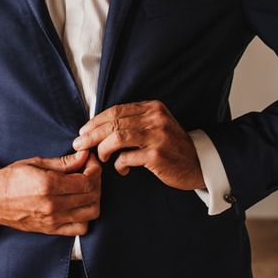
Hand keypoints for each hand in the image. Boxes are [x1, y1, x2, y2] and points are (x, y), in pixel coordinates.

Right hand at [0, 149, 101, 235]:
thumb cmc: (11, 178)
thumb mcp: (36, 162)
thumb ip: (63, 162)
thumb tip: (84, 156)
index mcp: (48, 185)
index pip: (87, 181)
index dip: (95, 169)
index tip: (91, 161)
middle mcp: (52, 205)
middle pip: (92, 196)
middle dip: (97, 181)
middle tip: (90, 171)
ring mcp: (52, 220)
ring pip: (91, 213)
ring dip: (94, 199)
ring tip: (85, 187)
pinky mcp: (51, 230)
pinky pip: (80, 229)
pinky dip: (85, 217)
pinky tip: (78, 204)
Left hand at [73, 100, 204, 190]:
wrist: (198, 164)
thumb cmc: (171, 146)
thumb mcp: (156, 126)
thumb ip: (134, 122)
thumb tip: (99, 126)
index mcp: (152, 108)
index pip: (116, 110)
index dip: (96, 121)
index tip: (83, 131)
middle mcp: (155, 118)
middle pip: (113, 122)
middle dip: (92, 134)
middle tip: (79, 144)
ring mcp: (157, 136)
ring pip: (117, 137)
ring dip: (102, 148)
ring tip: (99, 157)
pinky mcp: (157, 156)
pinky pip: (127, 158)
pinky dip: (119, 164)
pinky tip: (120, 169)